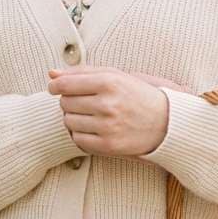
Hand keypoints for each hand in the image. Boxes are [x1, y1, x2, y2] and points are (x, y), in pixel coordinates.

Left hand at [47, 64, 171, 157]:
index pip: (65, 84)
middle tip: (84, 102)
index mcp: (109, 82)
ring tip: (91, 115)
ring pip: (68, 122)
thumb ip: (82, 72)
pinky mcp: (109, 146)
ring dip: (75, 118)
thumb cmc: (136, 95)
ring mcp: (108, 127)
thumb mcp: (114, 76)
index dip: (55, 86)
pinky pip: (77, 140)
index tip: (55, 87)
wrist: (165, 122)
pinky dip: (81, 135)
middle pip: (65, 103)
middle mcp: (108, 104)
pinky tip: (94, 129)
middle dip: (69, 101)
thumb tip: (51, 73)